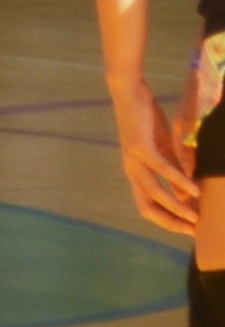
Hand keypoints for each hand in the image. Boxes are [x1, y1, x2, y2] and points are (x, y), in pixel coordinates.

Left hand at [118, 88, 202, 236]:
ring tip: (195, 216)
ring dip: (176, 207)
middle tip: (193, 231)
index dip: (167, 221)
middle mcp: (132, 171)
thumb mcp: (165, 151)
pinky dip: (178, 181)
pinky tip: (193, 190)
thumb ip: (174, 172)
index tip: (189, 230)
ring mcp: (134, 160)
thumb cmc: (148, 123)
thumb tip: (186, 196)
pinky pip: (161, 169)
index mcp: (137, 174)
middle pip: (148, 207)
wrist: (131, 94)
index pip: (148, 207)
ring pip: (154, 192)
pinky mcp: (140, 147)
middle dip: (171, 222)